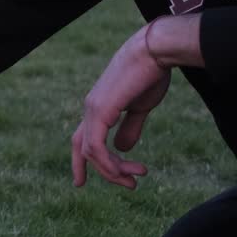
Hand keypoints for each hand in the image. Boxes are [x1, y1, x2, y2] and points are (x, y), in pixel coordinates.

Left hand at [70, 18, 183, 188]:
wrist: (155, 51)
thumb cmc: (151, 74)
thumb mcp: (140, 106)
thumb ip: (129, 127)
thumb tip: (122, 149)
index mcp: (98, 108)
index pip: (84, 139)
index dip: (82, 162)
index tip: (81, 183)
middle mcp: (90, 109)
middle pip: (83, 148)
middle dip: (100, 171)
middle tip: (128, 185)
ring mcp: (92, 109)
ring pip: (91, 152)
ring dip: (112, 170)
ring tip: (135, 179)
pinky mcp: (100, 110)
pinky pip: (95, 146)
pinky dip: (106, 162)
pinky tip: (121, 170)